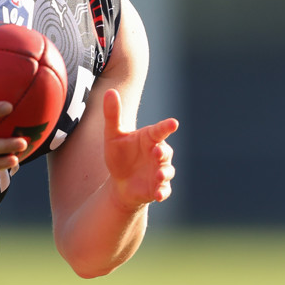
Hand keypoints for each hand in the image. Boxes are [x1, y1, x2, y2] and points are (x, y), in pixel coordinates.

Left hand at [103, 88, 177, 210]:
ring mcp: (160, 171)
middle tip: (157, 152)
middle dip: (163, 152)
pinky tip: (158, 194)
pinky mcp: (158, 188)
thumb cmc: (119, 154)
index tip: (174, 123)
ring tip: (158, 175)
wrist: (120, 182)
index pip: (160, 130)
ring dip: (164, 173)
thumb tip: (110, 91)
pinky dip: (163, 192)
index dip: (166, 127)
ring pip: (167, 171)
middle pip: (166, 151)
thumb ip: (112, 114)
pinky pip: (165, 190)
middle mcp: (158, 153)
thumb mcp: (112, 135)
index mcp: (149, 138)